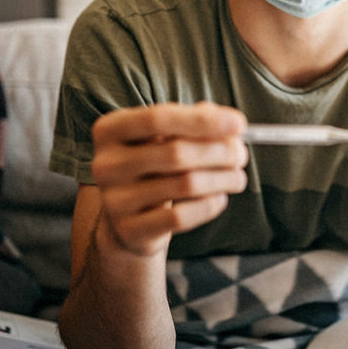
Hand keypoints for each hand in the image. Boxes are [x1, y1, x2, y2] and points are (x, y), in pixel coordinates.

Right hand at [89, 101, 248, 256]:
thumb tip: (231, 124)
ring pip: (185, 185)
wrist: (128, 218)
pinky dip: (210, 205)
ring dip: (222, 178)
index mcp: (110, 130)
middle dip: (219, 152)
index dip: (202, 120)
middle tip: (241, 154)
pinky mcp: (129, 230)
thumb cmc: (154, 166)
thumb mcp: (166, 137)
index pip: (157, 118)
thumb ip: (196, 122)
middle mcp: (105, 164)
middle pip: (175, 152)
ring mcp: (114, 200)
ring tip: (238, 177)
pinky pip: (181, 217)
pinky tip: (220, 198)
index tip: (239, 124)